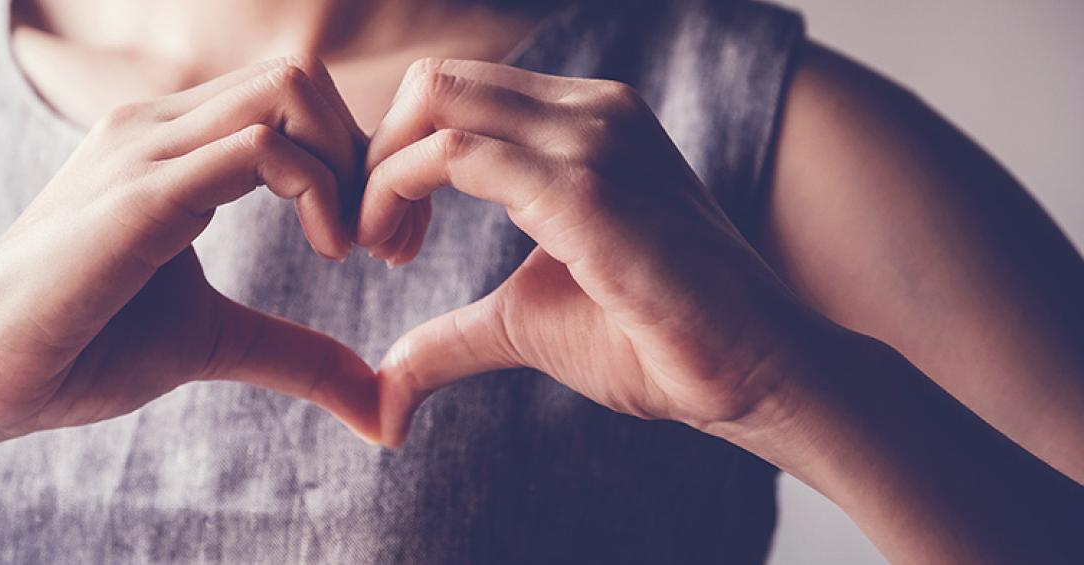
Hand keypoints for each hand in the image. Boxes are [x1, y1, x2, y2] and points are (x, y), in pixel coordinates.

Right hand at [0, 57, 380, 443]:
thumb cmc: (81, 348)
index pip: (291, 100)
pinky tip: (326, 250)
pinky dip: (318, 190)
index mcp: (170, 145)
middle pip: (300, 79)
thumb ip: (295, 354)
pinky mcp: (139, 195)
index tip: (380, 242)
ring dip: (349, 165)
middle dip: (366, 154)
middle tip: (383, 242)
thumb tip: (377, 403)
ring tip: (353, 246)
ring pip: (287, 91)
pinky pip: (258, 147)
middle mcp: (156, 127)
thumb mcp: (214, 341)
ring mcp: (143, 150)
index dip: (355, 161)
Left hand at [361, 59, 830, 446]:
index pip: (456, 94)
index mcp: (583, 122)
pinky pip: (456, 155)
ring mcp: (592, 140)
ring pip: (436, 100)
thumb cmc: (652, 341)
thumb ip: (452, 335)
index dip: (398, 157)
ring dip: (381, 175)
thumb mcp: (526, 322)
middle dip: (376, 154)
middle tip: (373, 240)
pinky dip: (398, 192)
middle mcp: (589, 111)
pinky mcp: (586, 188)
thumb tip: (386, 388)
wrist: (752, 373)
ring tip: (387, 252)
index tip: (389, 239)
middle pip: (435, 81)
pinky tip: (399, 254)